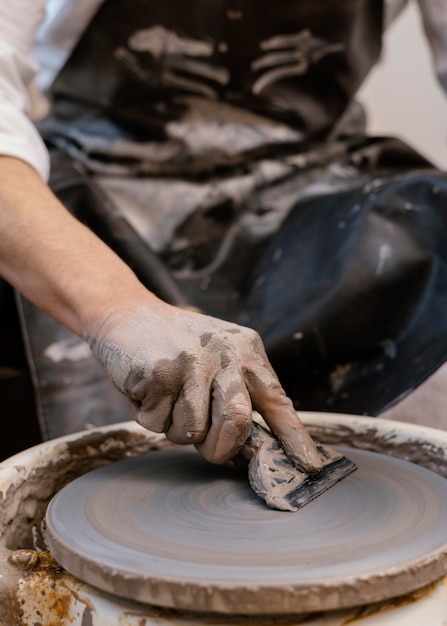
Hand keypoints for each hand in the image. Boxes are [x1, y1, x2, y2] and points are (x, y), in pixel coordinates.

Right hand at [88, 301, 322, 469]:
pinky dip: (148, 416)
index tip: (310, 466)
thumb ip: (238, 391)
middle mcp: (224, 353)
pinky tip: (146, 387)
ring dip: (175, 427)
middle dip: (221, 447)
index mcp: (246, 350)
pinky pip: (156, 424)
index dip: (294, 437)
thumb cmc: (178, 344)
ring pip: (191, 430)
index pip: (277, 399)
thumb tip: (251, 447)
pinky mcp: (157, 373)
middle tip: (210, 450)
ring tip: (167, 395)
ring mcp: (190, 362)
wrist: (128, 312)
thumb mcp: (219, 355)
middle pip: (237, 420)